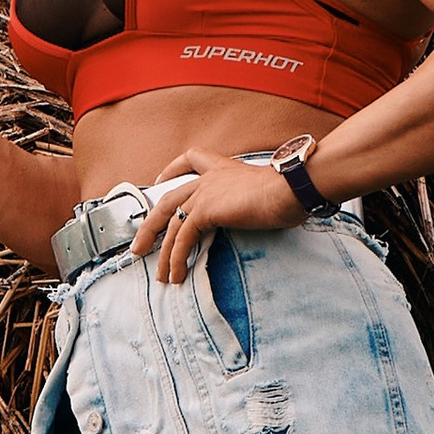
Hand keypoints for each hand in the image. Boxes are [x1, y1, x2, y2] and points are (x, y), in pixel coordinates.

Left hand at [131, 148, 302, 284]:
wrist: (292, 188)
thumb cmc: (291, 191)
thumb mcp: (268, 192)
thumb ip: (255, 200)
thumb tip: (267, 212)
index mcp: (224, 168)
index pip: (192, 158)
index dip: (172, 169)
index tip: (159, 181)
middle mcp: (210, 178)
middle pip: (168, 199)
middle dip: (151, 225)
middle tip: (140, 246)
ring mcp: (205, 193)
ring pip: (171, 223)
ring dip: (163, 253)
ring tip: (160, 275)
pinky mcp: (205, 210)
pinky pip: (182, 239)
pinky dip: (177, 259)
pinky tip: (177, 275)